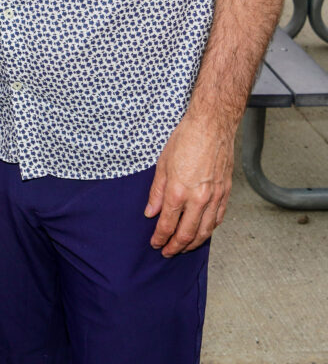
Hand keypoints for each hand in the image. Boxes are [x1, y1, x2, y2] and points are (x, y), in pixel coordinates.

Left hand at [144, 112, 233, 256]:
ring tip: (183, 248)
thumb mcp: (162, 163)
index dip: (160, 237)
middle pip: (186, 234)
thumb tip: (150, 211)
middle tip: (167, 252)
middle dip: (175, 246)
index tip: (155, 243)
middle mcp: (198, 199)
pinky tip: (203, 233)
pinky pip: (218, 219)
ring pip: (205, 231)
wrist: (212, 126)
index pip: (167, 224)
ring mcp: (214, 198)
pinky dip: (209, 230)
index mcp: (178, 191)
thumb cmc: (186, 139)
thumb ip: (156, 191)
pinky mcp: (226, 193)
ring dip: (193, 244)